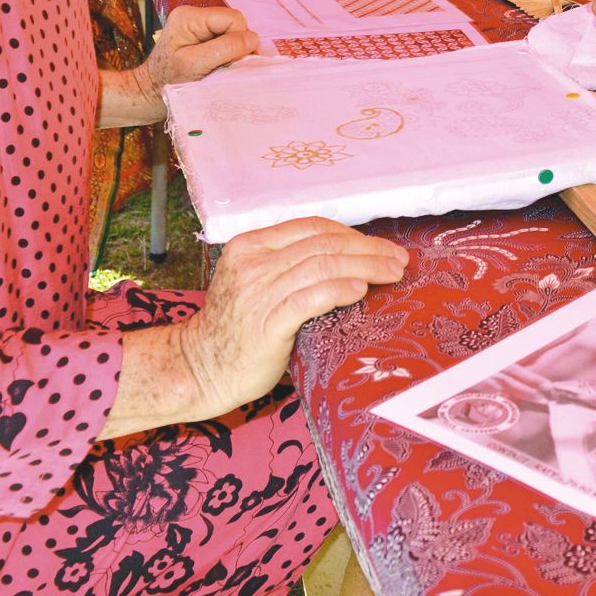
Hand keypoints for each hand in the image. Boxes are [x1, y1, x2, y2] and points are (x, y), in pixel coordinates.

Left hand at [145, 5, 259, 88]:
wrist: (152, 90)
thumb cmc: (169, 80)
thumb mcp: (196, 65)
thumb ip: (224, 49)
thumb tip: (253, 39)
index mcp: (189, 17)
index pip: (233, 18)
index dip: (240, 39)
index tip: (235, 62)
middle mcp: (194, 14)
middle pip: (234, 22)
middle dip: (237, 44)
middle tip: (227, 65)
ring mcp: (198, 22)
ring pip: (232, 30)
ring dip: (233, 49)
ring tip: (220, 66)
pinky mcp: (201, 32)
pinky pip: (226, 36)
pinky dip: (228, 51)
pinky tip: (218, 63)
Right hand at [178, 219, 407, 416]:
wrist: (196, 368)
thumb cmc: (234, 330)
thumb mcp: (256, 283)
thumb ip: (291, 267)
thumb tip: (349, 263)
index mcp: (252, 245)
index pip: (313, 227)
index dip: (353, 234)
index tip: (383, 247)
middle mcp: (254, 263)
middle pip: (324, 243)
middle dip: (369, 249)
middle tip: (398, 259)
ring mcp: (258, 292)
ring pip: (323, 265)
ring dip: (365, 267)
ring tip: (392, 274)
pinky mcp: (265, 324)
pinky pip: (308, 298)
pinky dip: (338, 290)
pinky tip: (360, 290)